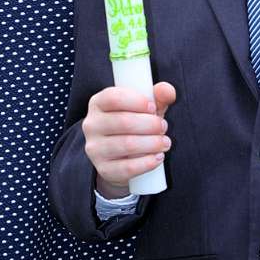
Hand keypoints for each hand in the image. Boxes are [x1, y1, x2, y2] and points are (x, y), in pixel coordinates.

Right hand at [83, 82, 175, 197]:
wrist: (119, 157)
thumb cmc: (134, 125)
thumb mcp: (144, 108)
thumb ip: (158, 96)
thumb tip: (167, 91)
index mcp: (98, 103)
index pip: (113, 98)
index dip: (137, 101)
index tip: (153, 107)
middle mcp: (91, 125)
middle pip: (123, 122)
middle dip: (150, 124)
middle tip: (163, 127)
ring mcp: (95, 148)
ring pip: (127, 145)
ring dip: (152, 143)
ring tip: (165, 142)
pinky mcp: (103, 169)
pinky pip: (127, 167)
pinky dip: (147, 162)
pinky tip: (158, 157)